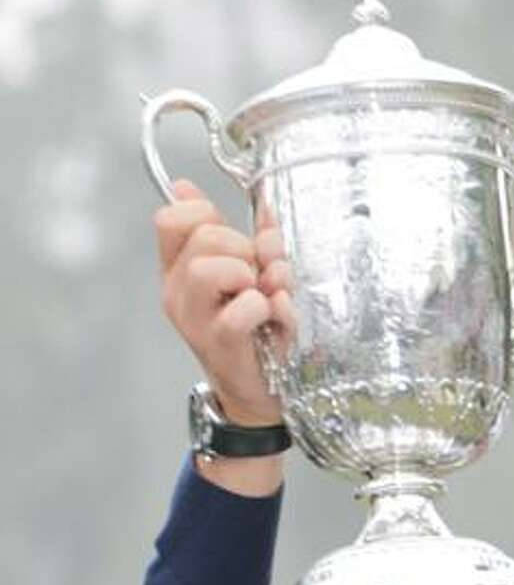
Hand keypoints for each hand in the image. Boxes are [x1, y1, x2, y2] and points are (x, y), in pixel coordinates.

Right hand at [154, 179, 294, 424]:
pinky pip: (242, 308)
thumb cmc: (256, 331)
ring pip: (208, 268)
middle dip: (242, 246)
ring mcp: (194, 319)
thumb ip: (239, 234)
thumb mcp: (247, 274)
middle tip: (257, 275)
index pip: (170, 217)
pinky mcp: (220, 342)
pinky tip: (272, 318)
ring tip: (262, 295)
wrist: (262, 391)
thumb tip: (216, 193)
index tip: (234, 237)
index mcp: (179, 270)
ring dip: (250, 275)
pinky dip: (267, 307)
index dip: (206, 213)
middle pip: (201, 237)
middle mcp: (179, 293)